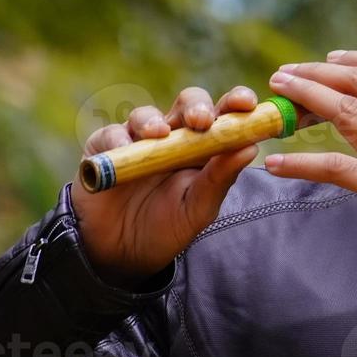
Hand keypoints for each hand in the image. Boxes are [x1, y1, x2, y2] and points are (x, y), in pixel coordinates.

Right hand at [72, 85, 259, 285]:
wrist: (121, 252)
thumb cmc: (167, 227)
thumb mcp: (199, 208)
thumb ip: (220, 179)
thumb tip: (250, 148)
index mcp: (204, 149)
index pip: (224, 116)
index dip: (236, 103)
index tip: (246, 103)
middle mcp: (174, 137)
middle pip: (188, 104)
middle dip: (197, 106)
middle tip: (202, 120)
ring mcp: (139, 140)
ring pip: (147, 115)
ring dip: (154, 120)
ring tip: (158, 134)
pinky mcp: (106, 148)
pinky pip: (111, 134)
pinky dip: (118, 139)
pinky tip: (124, 149)